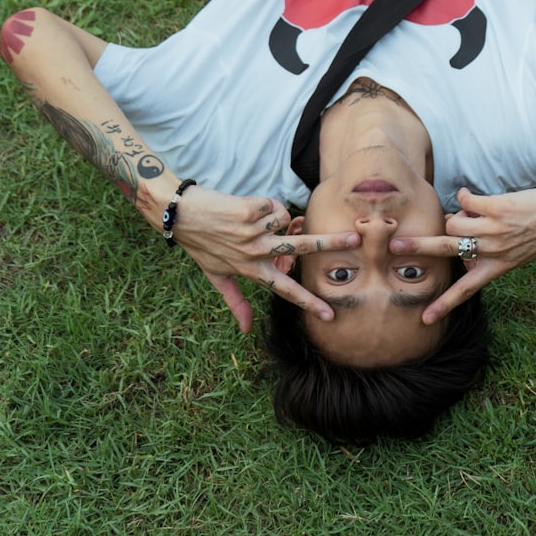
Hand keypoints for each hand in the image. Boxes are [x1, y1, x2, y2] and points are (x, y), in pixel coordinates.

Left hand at [168, 186, 359, 333]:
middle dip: (330, 244)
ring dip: (275, 215)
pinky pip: (273, 205)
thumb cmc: (200, 245)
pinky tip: (248, 207)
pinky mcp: (247, 211)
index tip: (329, 316)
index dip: (308, 303)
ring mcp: (251, 232)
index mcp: (251, 271)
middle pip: (300, 250)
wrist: (179, 214)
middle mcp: (254, 254)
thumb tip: (245, 331)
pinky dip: (265, 203)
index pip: (285, 291)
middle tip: (355, 240)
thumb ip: (236, 302)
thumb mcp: (217, 276)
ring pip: (285, 219)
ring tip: (253, 218)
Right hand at [389, 184, 535, 324]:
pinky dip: (463, 196)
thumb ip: (489, 256)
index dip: (444, 306)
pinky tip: (468, 195)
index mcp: (497, 268)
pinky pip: (465, 200)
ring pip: (454, 221)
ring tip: (467, 212)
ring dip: (455, 215)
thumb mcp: (516, 256)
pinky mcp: (497, 208)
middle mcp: (493, 251)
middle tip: (394, 246)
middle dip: (419, 247)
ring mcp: (494, 229)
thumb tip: (458, 246)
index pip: (466, 291)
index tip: (425, 320)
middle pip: (447, 251)